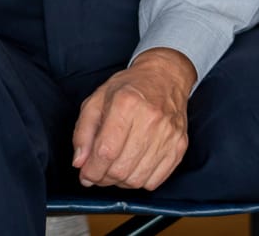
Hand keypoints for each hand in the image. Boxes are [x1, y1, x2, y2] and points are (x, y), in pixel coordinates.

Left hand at [71, 49, 194, 190]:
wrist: (165, 77)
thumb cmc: (129, 87)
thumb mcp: (97, 99)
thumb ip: (83, 131)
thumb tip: (79, 162)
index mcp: (126, 103)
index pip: (106, 151)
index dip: (92, 170)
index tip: (85, 175)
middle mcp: (150, 119)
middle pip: (122, 168)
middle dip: (104, 178)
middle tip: (97, 173)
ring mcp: (168, 134)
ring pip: (138, 179)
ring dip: (120, 182)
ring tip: (114, 170)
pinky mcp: (179, 146)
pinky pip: (155, 180)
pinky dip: (139, 181)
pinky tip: (132, 168)